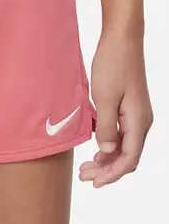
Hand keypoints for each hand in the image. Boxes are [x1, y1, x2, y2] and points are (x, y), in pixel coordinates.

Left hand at [80, 31, 152, 187]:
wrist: (121, 41)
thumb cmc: (113, 65)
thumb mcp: (104, 97)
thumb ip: (106, 126)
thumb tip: (106, 151)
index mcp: (138, 121)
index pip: (128, 158)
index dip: (112, 174)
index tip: (95, 183)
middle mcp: (140, 121)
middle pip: (126, 155)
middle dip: (106, 169)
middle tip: (83, 176)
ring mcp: (134, 114)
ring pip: (122, 146)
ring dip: (105, 158)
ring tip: (86, 167)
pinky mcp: (126, 107)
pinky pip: (119, 133)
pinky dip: (107, 144)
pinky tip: (94, 148)